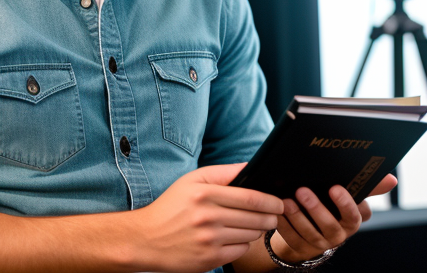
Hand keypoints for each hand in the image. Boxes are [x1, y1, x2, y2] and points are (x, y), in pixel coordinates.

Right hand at [133, 163, 282, 272]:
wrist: (146, 239)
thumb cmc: (172, 205)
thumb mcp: (193, 180)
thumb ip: (223, 172)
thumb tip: (249, 166)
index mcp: (205, 194)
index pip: (250, 198)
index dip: (270, 201)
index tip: (279, 202)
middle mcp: (208, 217)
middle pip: (254, 218)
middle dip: (271, 217)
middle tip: (275, 215)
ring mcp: (209, 241)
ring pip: (250, 235)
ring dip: (258, 230)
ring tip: (255, 224)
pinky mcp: (208, 260)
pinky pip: (240, 251)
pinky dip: (244, 244)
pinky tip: (237, 237)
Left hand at [272, 174, 397, 262]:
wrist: (313, 227)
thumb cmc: (332, 203)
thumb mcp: (349, 194)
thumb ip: (367, 186)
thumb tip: (391, 179)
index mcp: (351, 221)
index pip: (353, 215)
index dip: (345, 203)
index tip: (334, 187)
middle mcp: (337, 235)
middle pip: (329, 225)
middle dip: (316, 208)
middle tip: (302, 190)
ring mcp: (318, 243)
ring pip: (308, 233)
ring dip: (297, 216)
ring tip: (286, 200)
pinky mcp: (300, 247)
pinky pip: (291, 238)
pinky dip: (284, 225)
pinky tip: (277, 212)